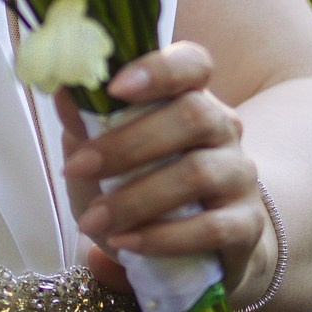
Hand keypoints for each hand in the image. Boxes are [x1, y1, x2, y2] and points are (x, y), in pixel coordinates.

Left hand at [64, 41, 275, 311]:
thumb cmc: (145, 186)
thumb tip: (63, 92)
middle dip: (126, 144)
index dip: (159, 69)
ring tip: (93, 221)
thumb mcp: (107, 154)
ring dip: (135, 198)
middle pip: (193, 115)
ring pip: (198, 173)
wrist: (201, 248)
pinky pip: (211, 228)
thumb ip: (88, 124)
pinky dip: (162, 237)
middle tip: (76, 168)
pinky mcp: (248, 225)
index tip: (114, 87)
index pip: (194, 63)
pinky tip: (125, 243)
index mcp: (192, 97)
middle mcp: (224, 129)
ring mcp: (240, 176)